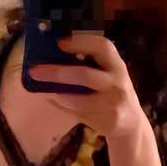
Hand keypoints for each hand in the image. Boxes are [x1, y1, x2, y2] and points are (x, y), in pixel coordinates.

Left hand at [28, 33, 148, 140]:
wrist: (131, 123)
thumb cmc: (112, 91)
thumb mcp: (109, 73)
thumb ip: (89, 63)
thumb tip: (51, 53)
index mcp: (117, 65)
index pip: (102, 47)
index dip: (81, 42)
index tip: (59, 42)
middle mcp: (117, 82)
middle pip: (85, 75)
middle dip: (58, 73)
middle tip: (35, 70)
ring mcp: (112, 103)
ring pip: (78, 99)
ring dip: (57, 93)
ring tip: (42, 87)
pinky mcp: (106, 120)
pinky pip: (77, 113)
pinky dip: (60, 105)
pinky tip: (50, 98)